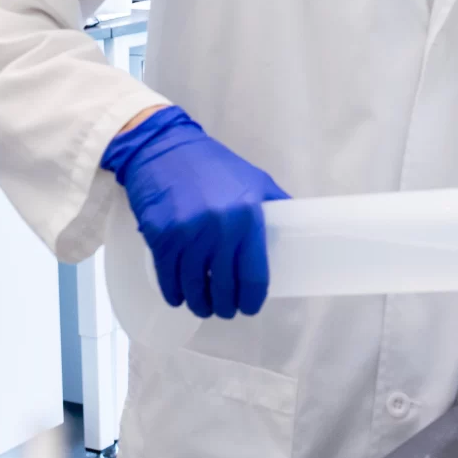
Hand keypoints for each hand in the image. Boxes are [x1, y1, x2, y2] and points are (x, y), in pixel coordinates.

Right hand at [100, 106, 288, 319]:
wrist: (164, 148)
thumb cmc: (213, 165)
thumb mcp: (255, 179)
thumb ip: (275, 205)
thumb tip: (298, 229)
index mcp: (248, 217)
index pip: (255, 277)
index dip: (252, 300)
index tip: (249, 307)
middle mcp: (219, 230)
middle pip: (224, 288)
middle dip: (225, 307)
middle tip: (225, 309)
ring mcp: (187, 235)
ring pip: (194, 289)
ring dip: (199, 305)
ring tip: (203, 306)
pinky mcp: (160, 238)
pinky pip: (168, 280)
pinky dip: (174, 294)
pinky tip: (180, 296)